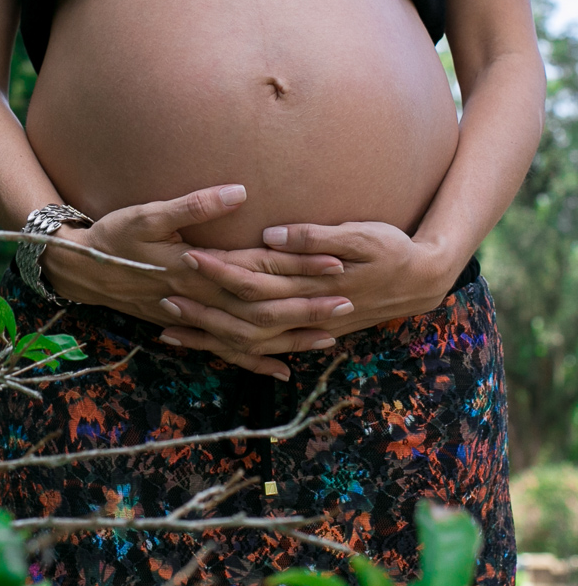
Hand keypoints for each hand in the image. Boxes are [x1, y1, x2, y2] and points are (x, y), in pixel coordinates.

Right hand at [41, 186, 349, 378]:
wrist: (82, 271)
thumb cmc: (114, 237)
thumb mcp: (148, 213)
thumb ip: (194, 205)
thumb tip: (238, 193)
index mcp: (199, 269)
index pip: (260, 270)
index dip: (299, 267)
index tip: (336, 263)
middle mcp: (202, 299)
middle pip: (263, 309)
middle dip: (306, 307)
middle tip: (348, 302)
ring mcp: (196, 317)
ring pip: (251, 336)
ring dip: (290, 337)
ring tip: (329, 335)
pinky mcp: (188, 327)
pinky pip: (227, 351)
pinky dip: (255, 362)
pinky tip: (282, 370)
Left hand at [161, 221, 458, 354]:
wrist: (422, 280)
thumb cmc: (392, 248)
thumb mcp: (361, 234)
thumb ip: (314, 236)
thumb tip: (272, 235)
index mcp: (309, 281)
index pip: (255, 277)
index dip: (220, 270)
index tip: (188, 258)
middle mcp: (301, 309)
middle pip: (241, 313)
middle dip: (202, 307)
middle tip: (162, 293)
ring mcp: (303, 326)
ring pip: (247, 339)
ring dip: (208, 334)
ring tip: (167, 327)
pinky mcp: (304, 332)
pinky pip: (262, 350)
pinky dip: (232, 352)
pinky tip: (204, 347)